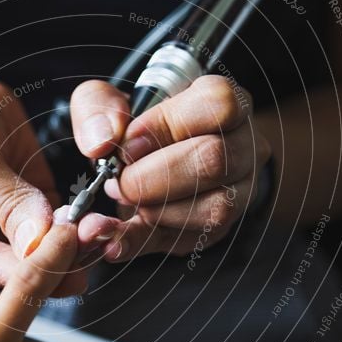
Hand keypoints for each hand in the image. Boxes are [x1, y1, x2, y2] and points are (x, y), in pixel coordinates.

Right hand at [0, 61, 111, 293]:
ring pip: (49, 252)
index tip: (65, 250)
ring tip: (102, 229)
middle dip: (61, 258)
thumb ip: (7, 202)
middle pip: (24, 271)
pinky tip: (99, 218)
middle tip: (94, 240)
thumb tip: (40, 242)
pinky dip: (81, 223)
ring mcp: (7, 232)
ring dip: (78, 244)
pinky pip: (61, 226)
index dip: (31, 268)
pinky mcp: (33, 210)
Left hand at [70, 75, 270, 260]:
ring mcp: (238, 193)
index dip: (166, 125)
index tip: (128, 145)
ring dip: (154, 209)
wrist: (144, 163)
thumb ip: (98, 107)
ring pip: (213, 207)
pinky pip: (183, 242)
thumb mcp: (109, 98)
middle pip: (214, 159)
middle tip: (118, 180)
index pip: (217, 105)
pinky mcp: (215, 231)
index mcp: (226, 104)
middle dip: (153, 176)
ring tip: (123, 197)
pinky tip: (112, 239)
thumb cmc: (136, 125)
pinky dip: (140, 242)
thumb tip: (102, 140)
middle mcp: (244, 147)